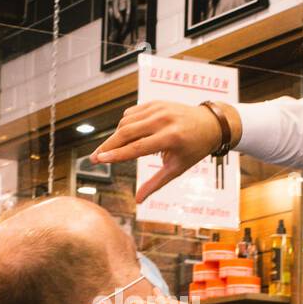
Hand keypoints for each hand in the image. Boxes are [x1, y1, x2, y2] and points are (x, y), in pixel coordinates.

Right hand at [90, 100, 240, 203]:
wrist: (209, 124)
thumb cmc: (194, 149)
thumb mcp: (177, 168)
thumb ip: (155, 183)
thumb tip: (138, 201)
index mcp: (171, 138)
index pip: (136, 148)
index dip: (115, 155)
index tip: (98, 160)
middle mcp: (163, 120)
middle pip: (126, 133)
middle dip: (107, 146)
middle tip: (93, 158)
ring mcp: (158, 108)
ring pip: (126, 122)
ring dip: (115, 137)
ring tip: (110, 151)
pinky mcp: (155, 102)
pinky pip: (131, 114)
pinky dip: (124, 125)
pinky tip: (124, 136)